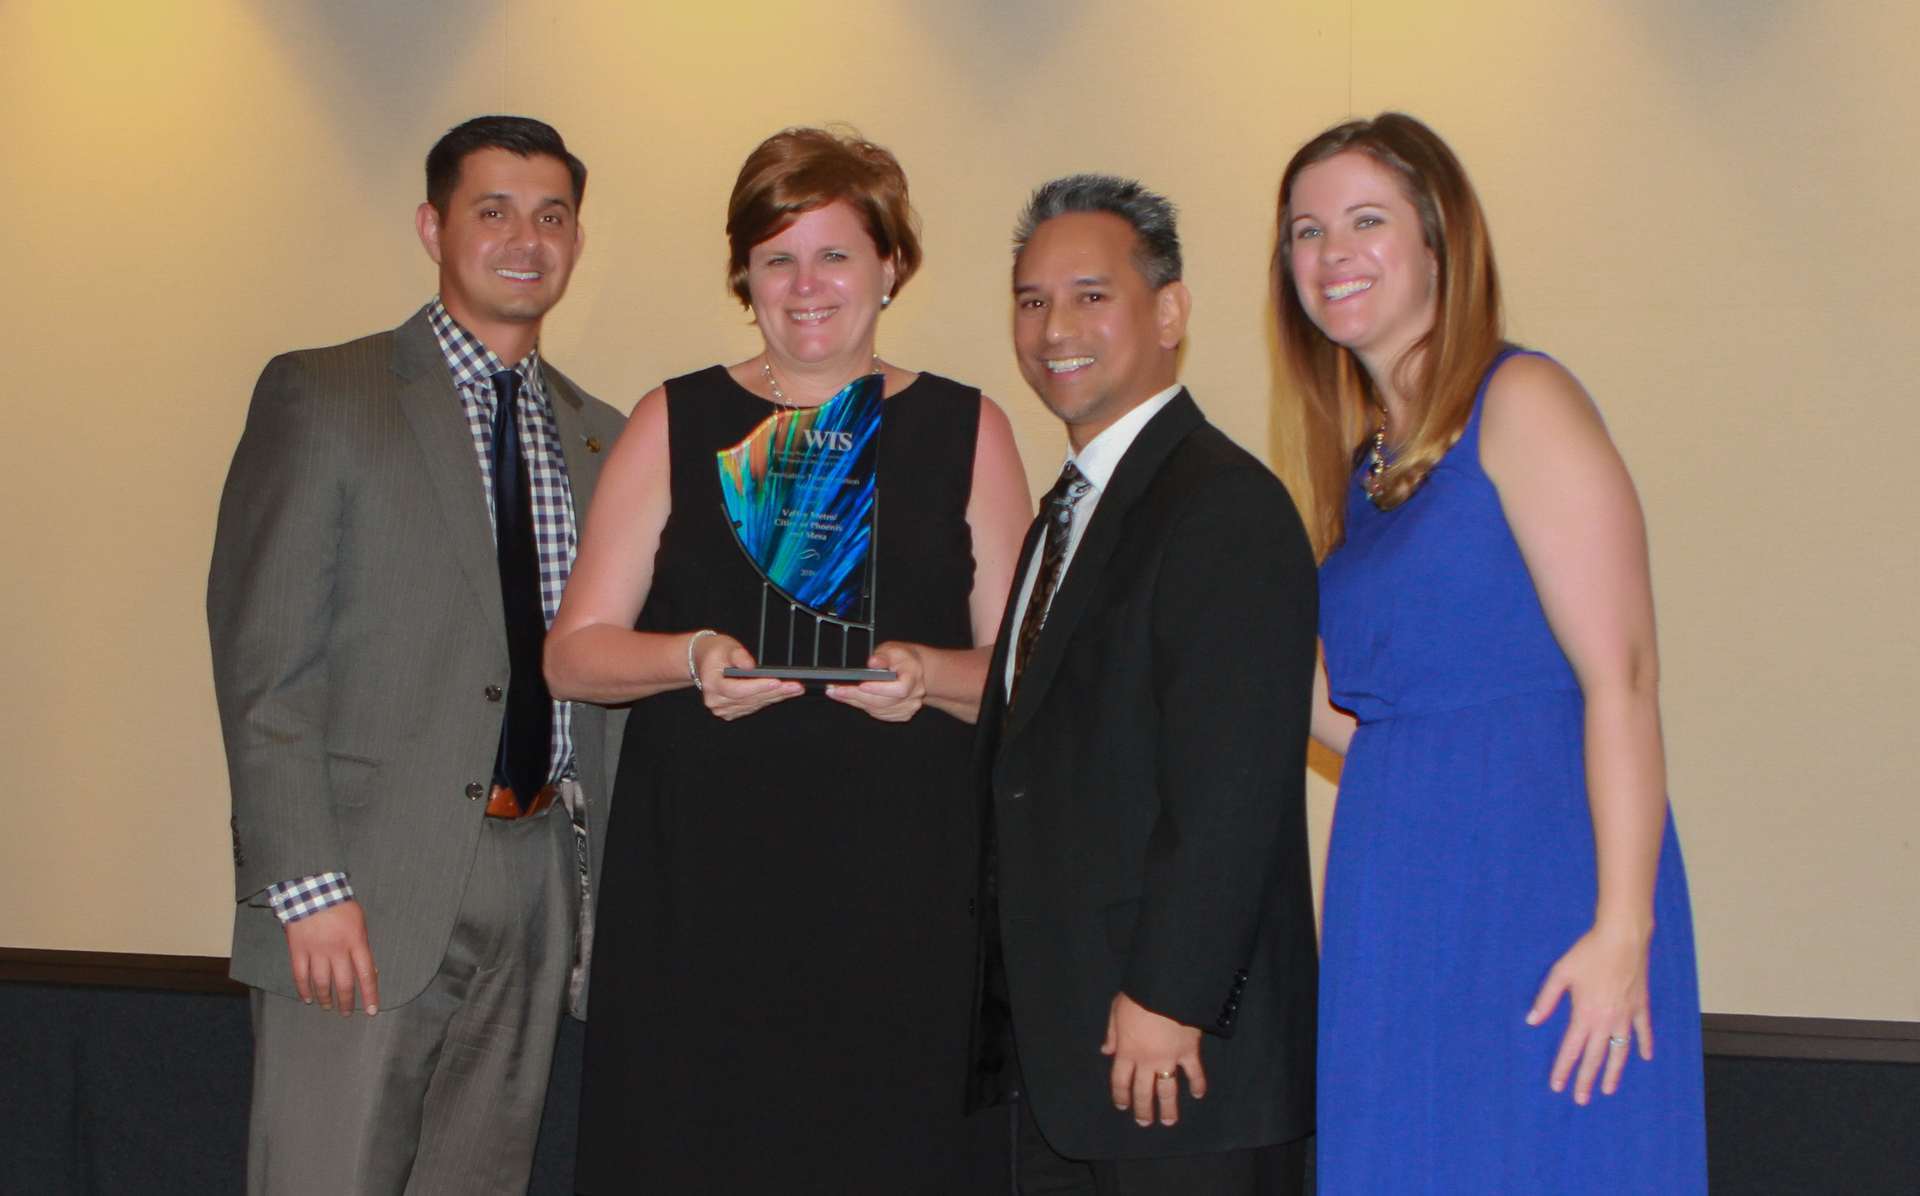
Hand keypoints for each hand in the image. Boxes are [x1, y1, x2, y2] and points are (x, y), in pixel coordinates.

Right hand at [285, 899, 378, 1016]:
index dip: (370, 995)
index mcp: (356, 941)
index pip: (366, 974)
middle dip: (346, 1002)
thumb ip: (362, 946)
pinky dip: (304, 990)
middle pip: (343, 983)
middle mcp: (337, 949)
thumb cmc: (340, 905)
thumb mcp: (360, 922)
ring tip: (328, 1007)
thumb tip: (369, 971)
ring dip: (325, 998)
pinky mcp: (298, 949)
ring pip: (321, 983)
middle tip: (346, 1013)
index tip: (371, 1011)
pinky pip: (300, 975)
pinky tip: (308, 999)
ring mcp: (316, 950)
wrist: (312, 889)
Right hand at [694, 633, 802, 719]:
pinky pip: (753, 707)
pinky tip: (782, 693)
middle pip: (750, 699)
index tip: (776, 681)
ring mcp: (723, 709)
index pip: (738, 690)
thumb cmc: (716, 652)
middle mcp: (716, 700)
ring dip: (776, 697)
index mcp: (711, 684)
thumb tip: (750, 666)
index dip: (758, 687)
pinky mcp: (731, 711)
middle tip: (795, 686)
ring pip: (754, 704)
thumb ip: (739, 656)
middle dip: (775, 692)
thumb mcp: (728, 647)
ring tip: (794, 689)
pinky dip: (768, 699)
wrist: (705, 661)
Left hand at [824, 642, 924, 721]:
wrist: (913, 669)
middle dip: (857, 696)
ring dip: (856, 702)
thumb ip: (883, 656)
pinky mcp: (902, 714)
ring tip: (838, 693)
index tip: (860, 685)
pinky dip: (863, 707)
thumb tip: (873, 662)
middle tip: (836, 690)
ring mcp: (909, 706)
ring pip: (878, 710)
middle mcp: (914, 694)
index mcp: (914, 676)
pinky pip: (879, 714)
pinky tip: (851, 699)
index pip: (900, 688)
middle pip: (884, 702)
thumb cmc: (901, 658)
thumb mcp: (892, 649)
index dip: (879, 689)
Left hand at [1101, 991, 1206, 1126]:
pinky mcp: (1188, 1052)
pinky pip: (1194, 1073)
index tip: (1123, 1106)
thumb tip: (1106, 1051)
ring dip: (1168, 1108)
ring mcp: (1168, 1059)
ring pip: (1167, 1090)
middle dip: (1143, 1109)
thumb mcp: (1116, 1010)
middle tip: (1144, 1123)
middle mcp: (1146, 1061)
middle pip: (1143, 1092)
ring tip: (1169, 1121)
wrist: (1166, 989)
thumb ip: (1112, 1033)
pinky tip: (1198, 1095)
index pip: (1120, 1081)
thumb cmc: (1138, 995)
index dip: (1121, 1096)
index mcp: (1126, 1051)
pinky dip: (1198, 1084)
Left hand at [1527, 923, 1654, 1103]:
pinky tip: (1644, 1057)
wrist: (1622, 939)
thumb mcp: (1560, 973)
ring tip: (1609, 1089)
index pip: (1570, 1049)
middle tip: (1580, 1099)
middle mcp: (1606, 1021)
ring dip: (1614, 1072)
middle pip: (1595, 1058)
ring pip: (1620, 1052)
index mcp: (1584, 1015)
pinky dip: (1644, 1045)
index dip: (1563, 1069)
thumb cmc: (1588, 953)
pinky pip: (1643, 1032)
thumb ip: (1546, 999)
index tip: (1557, 1086)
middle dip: (1586, 1080)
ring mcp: (1626, 1016)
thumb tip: (1532, 1020)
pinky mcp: (1641, 1007)